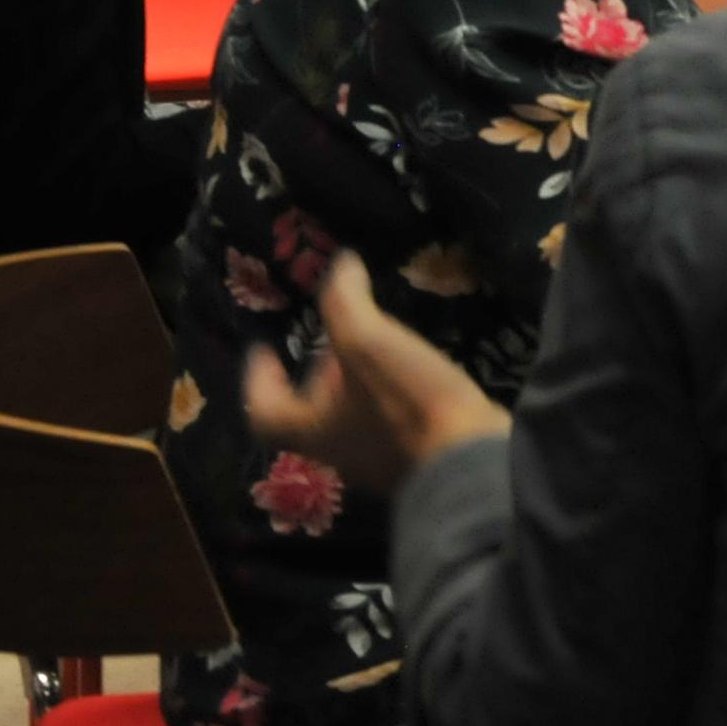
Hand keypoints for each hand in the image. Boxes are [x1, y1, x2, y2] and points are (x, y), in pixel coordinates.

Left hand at [245, 252, 506, 499]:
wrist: (469, 460)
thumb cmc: (406, 403)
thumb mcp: (369, 342)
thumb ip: (346, 303)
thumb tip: (339, 263)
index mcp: (312, 428)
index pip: (265, 410)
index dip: (257, 378)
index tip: (264, 348)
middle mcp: (337, 451)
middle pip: (310, 417)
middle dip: (315, 378)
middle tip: (327, 343)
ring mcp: (377, 461)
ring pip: (350, 422)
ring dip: (353, 387)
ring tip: (373, 352)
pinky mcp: (415, 460)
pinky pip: (387, 427)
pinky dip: (388, 398)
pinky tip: (414, 376)